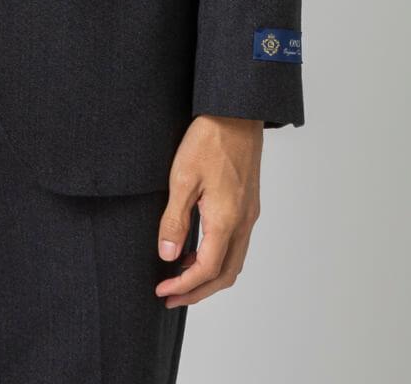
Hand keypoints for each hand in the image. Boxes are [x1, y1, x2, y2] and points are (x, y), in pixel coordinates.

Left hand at [155, 114, 262, 307]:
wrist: (236, 113)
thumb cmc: (208, 140)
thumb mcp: (182, 178)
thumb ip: (175, 220)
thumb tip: (168, 255)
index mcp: (226, 220)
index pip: (206, 270)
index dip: (183, 286)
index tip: (162, 290)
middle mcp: (243, 222)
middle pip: (225, 275)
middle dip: (198, 292)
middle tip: (170, 297)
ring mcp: (249, 214)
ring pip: (234, 261)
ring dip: (209, 277)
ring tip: (181, 278)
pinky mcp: (249, 204)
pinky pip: (237, 244)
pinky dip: (218, 258)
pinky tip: (197, 249)